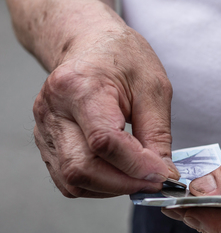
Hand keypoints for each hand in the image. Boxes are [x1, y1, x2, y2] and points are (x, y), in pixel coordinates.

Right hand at [33, 23, 178, 197]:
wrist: (90, 44)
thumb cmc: (122, 58)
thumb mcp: (153, 87)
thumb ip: (157, 133)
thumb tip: (163, 173)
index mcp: (78, 87)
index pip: (103, 141)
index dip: (137, 165)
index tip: (164, 173)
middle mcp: (53, 111)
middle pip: (82, 168)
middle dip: (125, 183)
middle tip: (156, 180)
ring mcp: (44, 129)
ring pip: (73, 180)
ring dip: (112, 188)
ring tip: (140, 175)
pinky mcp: (46, 143)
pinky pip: (68, 179)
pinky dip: (98, 185)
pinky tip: (120, 172)